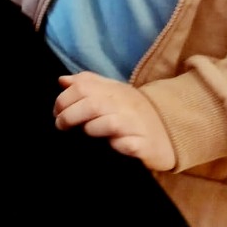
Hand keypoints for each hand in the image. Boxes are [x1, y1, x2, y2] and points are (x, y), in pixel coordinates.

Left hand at [54, 72, 174, 170]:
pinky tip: (113, 146)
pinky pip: (127, 145)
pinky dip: (116, 145)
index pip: (83, 87)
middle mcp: (124, 104)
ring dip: (91, 129)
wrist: (170, 129)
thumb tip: (62, 80)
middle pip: (91, 105)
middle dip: (70, 116)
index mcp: (113, 89)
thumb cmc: (133, 111)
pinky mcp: (145, 145)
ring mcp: (136, 125)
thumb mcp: (112, 91)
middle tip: (61, 125)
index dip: (64, 99)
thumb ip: (87, 84)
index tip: (56, 111)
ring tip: (87, 133)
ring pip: (108, 124)